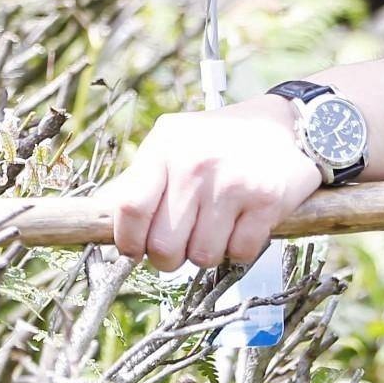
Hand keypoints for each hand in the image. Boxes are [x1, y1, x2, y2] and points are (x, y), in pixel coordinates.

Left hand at [99, 99, 323, 273]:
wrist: (287, 125)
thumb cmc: (219, 141)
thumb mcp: (172, 144)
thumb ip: (137, 181)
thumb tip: (95, 216)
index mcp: (165, 147)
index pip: (128, 208)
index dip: (127, 241)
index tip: (135, 249)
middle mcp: (196, 164)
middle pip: (163, 247)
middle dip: (169, 257)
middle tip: (181, 242)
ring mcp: (233, 183)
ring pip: (202, 257)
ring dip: (207, 252)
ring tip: (216, 226)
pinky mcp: (267, 201)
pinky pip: (239, 254)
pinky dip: (239, 249)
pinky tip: (243, 224)